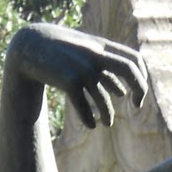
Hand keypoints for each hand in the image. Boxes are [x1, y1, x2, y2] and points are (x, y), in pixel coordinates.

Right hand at [4, 23, 147, 128]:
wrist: (30, 46)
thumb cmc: (60, 53)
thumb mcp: (84, 56)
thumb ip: (102, 69)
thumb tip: (121, 92)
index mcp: (101, 46)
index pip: (134, 59)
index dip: (142, 77)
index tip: (137, 95)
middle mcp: (95, 54)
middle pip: (129, 69)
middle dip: (140, 89)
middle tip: (137, 106)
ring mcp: (82, 68)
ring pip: (103, 98)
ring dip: (107, 114)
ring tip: (107, 123)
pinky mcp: (68, 81)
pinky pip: (84, 107)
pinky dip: (88, 119)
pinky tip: (91, 125)